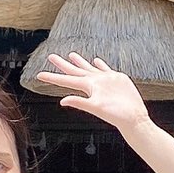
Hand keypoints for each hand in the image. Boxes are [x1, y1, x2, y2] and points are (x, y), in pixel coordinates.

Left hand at [34, 53, 149, 133]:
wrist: (134, 117)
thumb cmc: (116, 115)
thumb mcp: (96, 107)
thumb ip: (80, 102)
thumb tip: (62, 101)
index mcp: (88, 87)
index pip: (66, 80)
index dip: (52, 77)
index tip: (40, 75)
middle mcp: (94, 82)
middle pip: (75, 71)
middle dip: (63, 64)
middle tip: (51, 56)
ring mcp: (104, 80)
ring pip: (88, 68)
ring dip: (80, 62)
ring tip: (72, 54)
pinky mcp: (115, 79)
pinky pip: (104, 69)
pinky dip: (99, 65)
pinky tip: (96, 60)